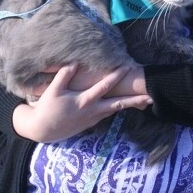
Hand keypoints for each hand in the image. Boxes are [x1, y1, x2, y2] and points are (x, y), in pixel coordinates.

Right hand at [12, 63, 152, 142]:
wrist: (42, 130)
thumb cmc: (47, 109)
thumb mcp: (53, 90)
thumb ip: (64, 75)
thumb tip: (75, 62)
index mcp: (85, 101)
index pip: (105, 87)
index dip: (116, 76)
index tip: (127, 67)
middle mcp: (93, 112)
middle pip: (118, 105)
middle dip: (135, 100)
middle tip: (150, 97)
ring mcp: (93, 119)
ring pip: (115, 111)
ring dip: (128, 106)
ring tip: (143, 102)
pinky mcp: (90, 123)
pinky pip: (107, 114)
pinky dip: (117, 109)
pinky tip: (122, 105)